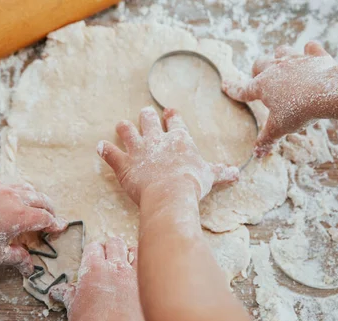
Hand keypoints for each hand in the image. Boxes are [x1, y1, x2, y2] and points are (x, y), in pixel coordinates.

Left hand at [0, 180, 66, 275]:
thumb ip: (18, 258)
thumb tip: (30, 268)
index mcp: (19, 216)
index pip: (46, 218)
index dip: (55, 224)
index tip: (59, 229)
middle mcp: (13, 197)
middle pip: (41, 199)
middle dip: (49, 209)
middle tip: (51, 218)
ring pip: (26, 188)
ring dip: (34, 198)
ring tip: (34, 208)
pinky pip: (8, 186)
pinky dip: (16, 193)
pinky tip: (9, 204)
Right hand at [50, 238, 146, 320]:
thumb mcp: (72, 308)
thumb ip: (67, 294)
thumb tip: (56, 291)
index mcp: (92, 268)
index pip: (93, 247)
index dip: (92, 252)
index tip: (92, 259)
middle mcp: (114, 266)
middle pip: (114, 243)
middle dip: (110, 248)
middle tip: (108, 258)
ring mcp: (132, 274)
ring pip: (133, 250)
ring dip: (128, 253)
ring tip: (126, 261)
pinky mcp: (146, 286)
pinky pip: (147, 267)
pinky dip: (143, 266)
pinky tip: (142, 273)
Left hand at [97, 107, 238, 204]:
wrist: (171, 193)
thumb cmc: (192, 183)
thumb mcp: (210, 176)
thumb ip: (220, 172)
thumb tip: (237, 174)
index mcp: (179, 140)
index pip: (175, 122)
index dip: (172, 116)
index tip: (169, 111)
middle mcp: (157, 140)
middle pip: (148, 121)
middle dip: (146, 116)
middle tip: (145, 112)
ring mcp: (138, 150)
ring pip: (127, 132)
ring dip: (123, 128)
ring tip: (121, 125)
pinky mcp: (123, 164)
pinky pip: (110, 153)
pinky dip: (104, 150)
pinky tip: (100, 147)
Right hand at [223, 41, 337, 156]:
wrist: (329, 93)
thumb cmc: (299, 110)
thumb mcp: (279, 128)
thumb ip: (266, 139)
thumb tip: (256, 154)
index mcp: (263, 86)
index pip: (243, 89)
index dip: (233, 89)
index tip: (224, 85)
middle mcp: (276, 68)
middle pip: (260, 64)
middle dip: (256, 70)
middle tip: (258, 77)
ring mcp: (296, 59)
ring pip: (281, 51)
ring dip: (280, 56)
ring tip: (281, 62)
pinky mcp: (315, 57)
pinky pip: (311, 48)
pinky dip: (310, 51)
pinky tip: (310, 53)